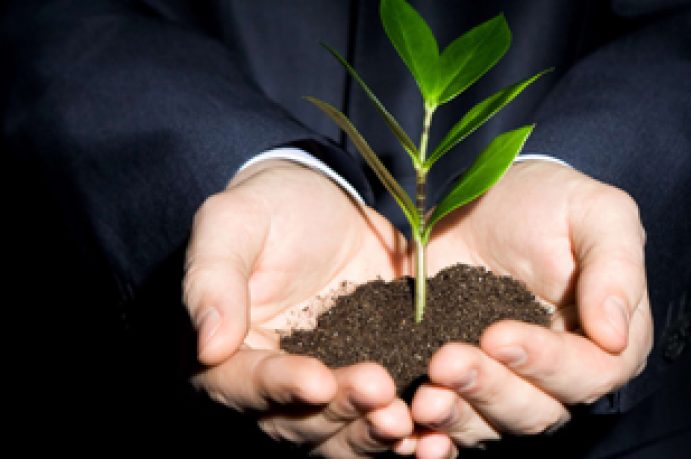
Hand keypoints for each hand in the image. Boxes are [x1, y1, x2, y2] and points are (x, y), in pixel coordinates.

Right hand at [184, 160, 413, 456]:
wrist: (327, 206)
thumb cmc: (270, 206)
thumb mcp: (233, 221)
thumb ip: (213, 278)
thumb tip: (208, 345)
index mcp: (225, 352)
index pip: (242, 384)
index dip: (280, 387)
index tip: (318, 381)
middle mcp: (268, 386)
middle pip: (296, 422)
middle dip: (339, 412)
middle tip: (380, 393)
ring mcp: (321, 392)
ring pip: (338, 433)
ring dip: (370, 432)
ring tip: (405, 416)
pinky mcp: (365, 386)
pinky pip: (377, 420)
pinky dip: (400, 431)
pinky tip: (430, 429)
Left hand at [411, 161, 653, 457]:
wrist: (481, 199)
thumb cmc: (549, 202)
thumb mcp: (596, 212)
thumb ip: (616, 267)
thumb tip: (614, 336)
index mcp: (605, 343)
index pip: (587, 373)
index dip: (545, 363)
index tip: (497, 335)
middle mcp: (559, 377)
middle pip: (536, 410)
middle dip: (490, 389)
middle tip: (446, 361)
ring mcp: (507, 385)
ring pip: (490, 425)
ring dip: (456, 415)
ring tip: (423, 395)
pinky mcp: (460, 386)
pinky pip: (450, 424)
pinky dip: (430, 432)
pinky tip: (406, 422)